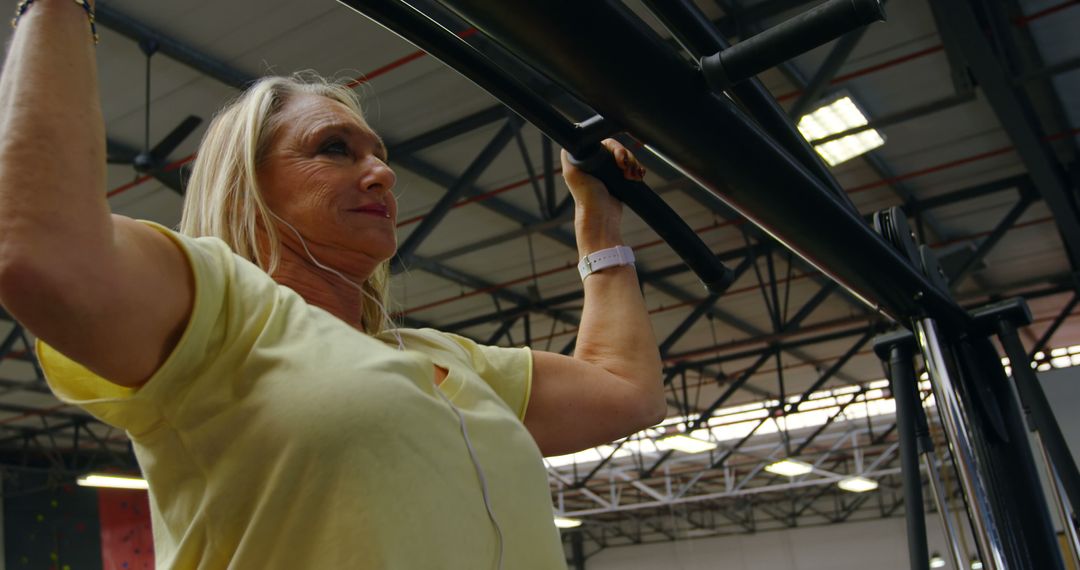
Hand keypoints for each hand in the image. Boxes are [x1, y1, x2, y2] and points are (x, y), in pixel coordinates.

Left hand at [560, 139, 645, 253]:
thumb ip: (568, 156)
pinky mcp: (620, 180)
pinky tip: (637, 176)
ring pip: (628, 158)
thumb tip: (570, 140)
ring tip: (632, 176)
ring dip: (633, 164)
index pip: (606, 143)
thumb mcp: (572, 172)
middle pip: (619, 150)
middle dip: (627, 157)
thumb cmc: (586, 197)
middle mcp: (598, 164)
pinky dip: (636, 170)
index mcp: (588, 159)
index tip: (619, 157)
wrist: (601, 215)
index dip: (615, 148)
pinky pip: (632, 168)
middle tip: (626, 167)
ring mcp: (610, 171)